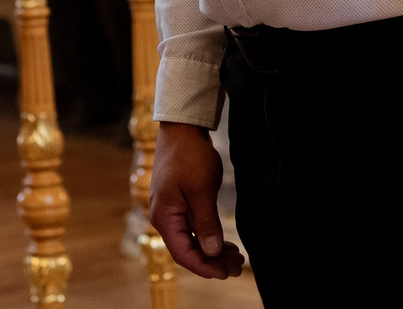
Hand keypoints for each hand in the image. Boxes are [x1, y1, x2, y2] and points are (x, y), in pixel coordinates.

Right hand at [150, 122, 245, 278]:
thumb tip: (210, 251)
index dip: (205, 267)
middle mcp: (164, 217)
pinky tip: (225, 243)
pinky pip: (194, 227)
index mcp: (165, 217)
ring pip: (192, 239)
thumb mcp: (201, 190)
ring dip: (213, 250)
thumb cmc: (189, 156)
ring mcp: (171, 210)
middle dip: (213, 261)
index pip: (183, 253)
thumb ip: (206, 222)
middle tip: (238, 267)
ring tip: (236, 257)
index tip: (226, 273)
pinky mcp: (180, 203)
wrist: (182, 128)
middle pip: (188, 249)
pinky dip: (209, 236)